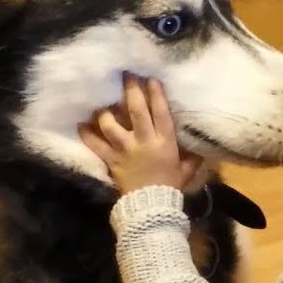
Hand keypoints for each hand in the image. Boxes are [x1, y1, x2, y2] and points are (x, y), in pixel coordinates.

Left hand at [79, 74, 202, 193]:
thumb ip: (192, 155)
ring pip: (111, 125)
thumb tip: (201, 145)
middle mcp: (143, 141)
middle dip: (131, 91)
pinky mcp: (112, 160)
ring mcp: (125, 150)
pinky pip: (96, 145)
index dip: (155, 94)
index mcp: (164, 142)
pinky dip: (87, 135)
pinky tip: (81, 124)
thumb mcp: (186, 169)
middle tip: (126, 75)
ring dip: (105, 111)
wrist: (151, 208)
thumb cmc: (170, 186)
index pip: (160, 112)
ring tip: (102, 101)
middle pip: (135, 111)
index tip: (150, 78)